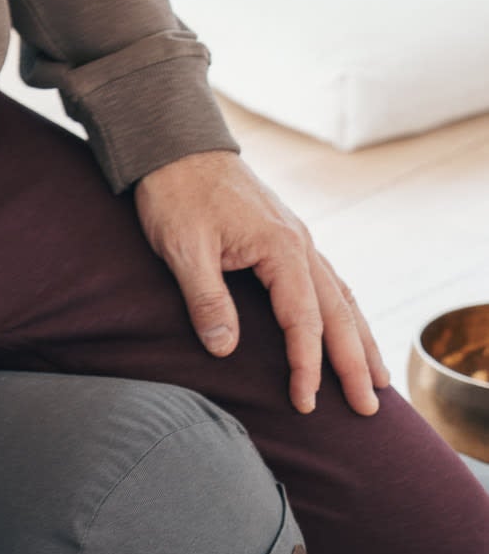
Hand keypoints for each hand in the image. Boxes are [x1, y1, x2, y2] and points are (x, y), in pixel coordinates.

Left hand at [134, 150, 391, 415]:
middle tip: (370, 407)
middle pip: (337, 313)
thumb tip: (225, 350)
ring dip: (359, 339)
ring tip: (377, 378)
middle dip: (354, 362)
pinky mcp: (286, 238)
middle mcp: (300, 243)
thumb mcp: (183, 249)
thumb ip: (207, 299)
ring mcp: (297, 239)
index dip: (306, 365)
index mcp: (281, 248)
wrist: (176, 145)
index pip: (303, 320)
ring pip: (341, 296)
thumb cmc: (176, 194)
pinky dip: (343, 311)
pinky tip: (349, 329)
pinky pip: (327, 281)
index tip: (306, 403)